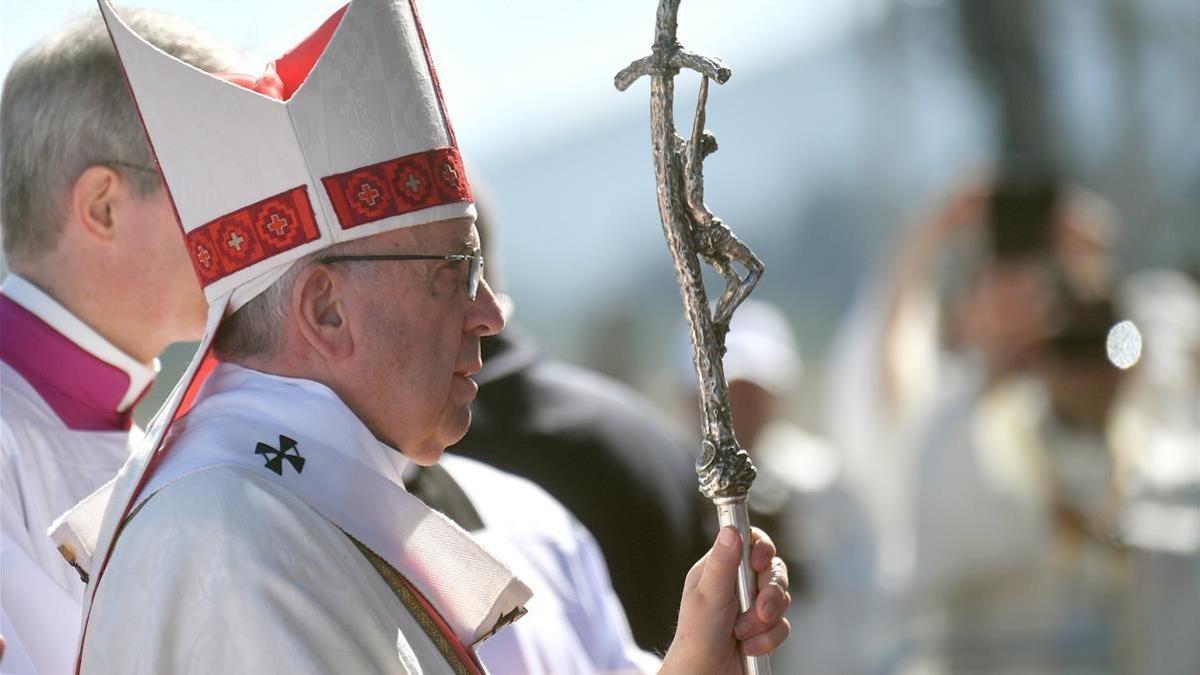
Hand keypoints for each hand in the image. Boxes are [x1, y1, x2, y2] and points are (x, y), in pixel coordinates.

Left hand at [660, 526, 789, 674]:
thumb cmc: (697, 637)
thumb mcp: (708, 595)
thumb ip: (722, 563)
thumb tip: (730, 529)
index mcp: (720, 569)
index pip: (750, 542)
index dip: (762, 549)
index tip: (759, 563)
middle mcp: (738, 584)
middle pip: (773, 570)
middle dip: (770, 593)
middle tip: (761, 611)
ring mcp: (752, 606)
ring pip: (781, 598)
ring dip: (765, 621)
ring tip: (743, 634)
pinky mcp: (764, 629)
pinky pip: (783, 626)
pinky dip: (767, 639)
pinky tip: (748, 647)